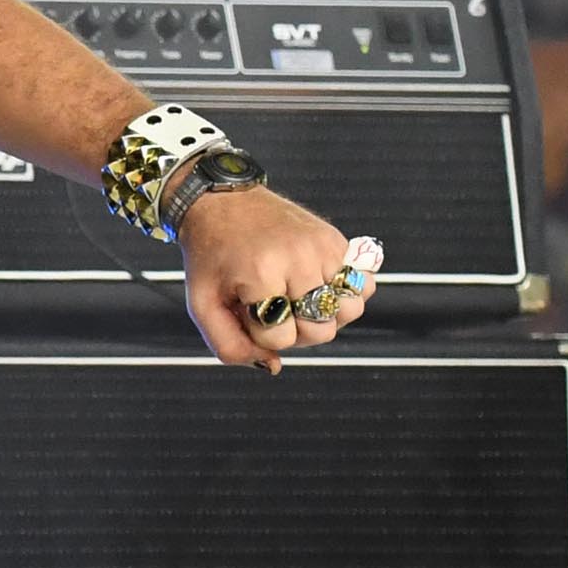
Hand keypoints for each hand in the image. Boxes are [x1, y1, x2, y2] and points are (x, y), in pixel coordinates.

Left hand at [176, 187, 369, 372]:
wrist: (219, 201)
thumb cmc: (211, 255)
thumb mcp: (202, 303)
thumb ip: (229, 346)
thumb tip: (274, 365)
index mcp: (260, 271)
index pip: (281, 339)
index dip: (260, 332)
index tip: (246, 307)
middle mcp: (298, 257)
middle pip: (321, 331)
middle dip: (295, 329)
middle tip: (272, 305)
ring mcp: (322, 246)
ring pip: (350, 311)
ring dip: (325, 315)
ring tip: (297, 296)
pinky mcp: (337, 239)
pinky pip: (364, 285)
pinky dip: (346, 293)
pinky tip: (318, 284)